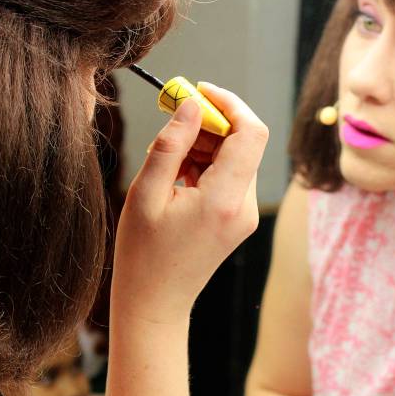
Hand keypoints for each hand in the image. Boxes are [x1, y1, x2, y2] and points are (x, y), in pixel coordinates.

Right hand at [112, 84, 267, 323]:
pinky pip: (228, 177)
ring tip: (166, 159)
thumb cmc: (143, 255)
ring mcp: (244, 215)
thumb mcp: (146, 194)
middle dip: (210, 123)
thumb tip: (191, 105)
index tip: (198, 91)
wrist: (155, 304)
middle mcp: (244, 207)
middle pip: (244, 142)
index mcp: (225, 199)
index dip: (229, 103)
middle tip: (171, 118)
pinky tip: (175, 176)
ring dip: (204, 145)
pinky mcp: (237, 220)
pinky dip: (205, 165)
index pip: (251, 132)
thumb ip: (171, 144)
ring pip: (235, 158)